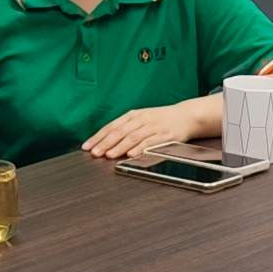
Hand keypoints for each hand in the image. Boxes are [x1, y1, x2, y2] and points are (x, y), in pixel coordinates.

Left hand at [84, 100, 209, 164]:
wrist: (186, 116)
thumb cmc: (161, 120)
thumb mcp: (141, 120)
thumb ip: (125, 130)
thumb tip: (105, 143)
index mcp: (133, 116)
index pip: (111, 126)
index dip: (98, 136)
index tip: (86, 146)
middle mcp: (141, 119)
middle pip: (119, 131)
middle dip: (105, 143)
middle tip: (94, 152)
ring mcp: (153, 126)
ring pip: (133, 137)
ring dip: (119, 146)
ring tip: (109, 155)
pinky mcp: (164, 135)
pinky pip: (150, 142)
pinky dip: (140, 148)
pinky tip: (131, 154)